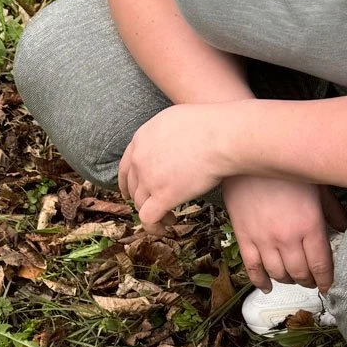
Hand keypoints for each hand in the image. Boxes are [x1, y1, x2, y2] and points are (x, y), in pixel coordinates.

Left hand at [117, 104, 234, 227]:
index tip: (132, 192)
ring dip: (153, 214)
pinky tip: (166, 227)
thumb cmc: (209, 125)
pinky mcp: (163, 196)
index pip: (126, 166)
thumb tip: (169, 143)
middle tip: (154, 206)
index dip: (127, 183)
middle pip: (133, 186)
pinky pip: (148, 218)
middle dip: (141, 199)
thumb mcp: (174, 119)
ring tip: (170, 218)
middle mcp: (140, 159)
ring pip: (140, 204)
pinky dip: (154, 227)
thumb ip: (163, 134)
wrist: (220, 137)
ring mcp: (149, 178)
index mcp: (141, 139)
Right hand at [223, 173, 335, 293]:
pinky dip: (260, 280)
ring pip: (278, 273)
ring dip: (287, 280)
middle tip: (312, 281)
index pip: (320, 264)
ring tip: (293, 278)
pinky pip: (252, 267)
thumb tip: (345, 226)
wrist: (247, 155)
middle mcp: (286, 237)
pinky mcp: (244, 237)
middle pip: (300, 272)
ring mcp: (263, 239)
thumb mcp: (317, 185)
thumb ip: (332, 210)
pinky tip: (267, 285)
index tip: (328, 284)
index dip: (326, 279)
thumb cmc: (284, 167)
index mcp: (309, 224)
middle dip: (308, 281)